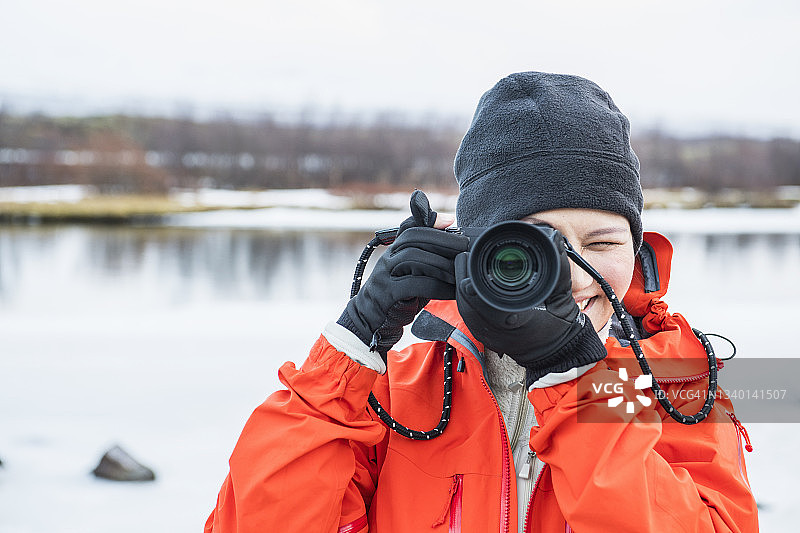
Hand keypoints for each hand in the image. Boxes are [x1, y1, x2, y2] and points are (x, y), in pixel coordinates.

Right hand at [337, 191, 468, 356]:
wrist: (370, 320)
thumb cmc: (397, 297)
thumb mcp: (413, 275)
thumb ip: (428, 261)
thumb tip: (452, 251)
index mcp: (394, 251)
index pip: (410, 227)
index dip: (429, 220)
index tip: (451, 221)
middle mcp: (388, 258)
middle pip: (413, 238)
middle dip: (442, 240)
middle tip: (464, 249)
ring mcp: (385, 274)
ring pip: (412, 257)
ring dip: (440, 264)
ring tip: (458, 274)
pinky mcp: (387, 293)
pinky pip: (413, 284)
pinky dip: (436, 287)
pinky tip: (450, 292)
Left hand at [454, 229, 605, 386]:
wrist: (556, 353)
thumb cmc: (559, 326)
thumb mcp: (562, 294)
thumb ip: (559, 266)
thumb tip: (554, 238)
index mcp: (511, 318)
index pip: (479, 295)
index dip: (470, 276)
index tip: (468, 258)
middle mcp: (493, 328)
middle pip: (465, 297)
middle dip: (465, 274)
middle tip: (468, 255)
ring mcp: (486, 334)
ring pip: (463, 305)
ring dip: (464, 284)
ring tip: (467, 264)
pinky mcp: (482, 336)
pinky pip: (467, 313)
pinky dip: (467, 296)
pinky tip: (471, 283)